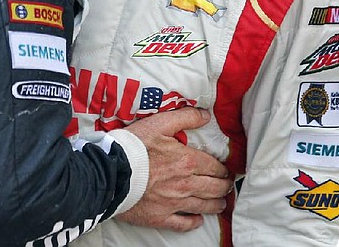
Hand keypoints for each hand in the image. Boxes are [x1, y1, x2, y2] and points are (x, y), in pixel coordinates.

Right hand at [118, 107, 232, 231]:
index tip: (226, 170)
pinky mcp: (161, 217)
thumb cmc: (134, 146)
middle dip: (224, 186)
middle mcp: (186, 184)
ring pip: (204, 206)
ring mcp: (175, 203)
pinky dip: (194, 221)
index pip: (215, 167)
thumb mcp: (158, 123)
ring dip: (216, 204)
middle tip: (227, 185)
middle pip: (214, 188)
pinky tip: (198, 219)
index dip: (223, 169)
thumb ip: (184, 118)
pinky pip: (184, 223)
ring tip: (220, 202)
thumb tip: (206, 115)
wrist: (111, 172)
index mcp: (187, 161)